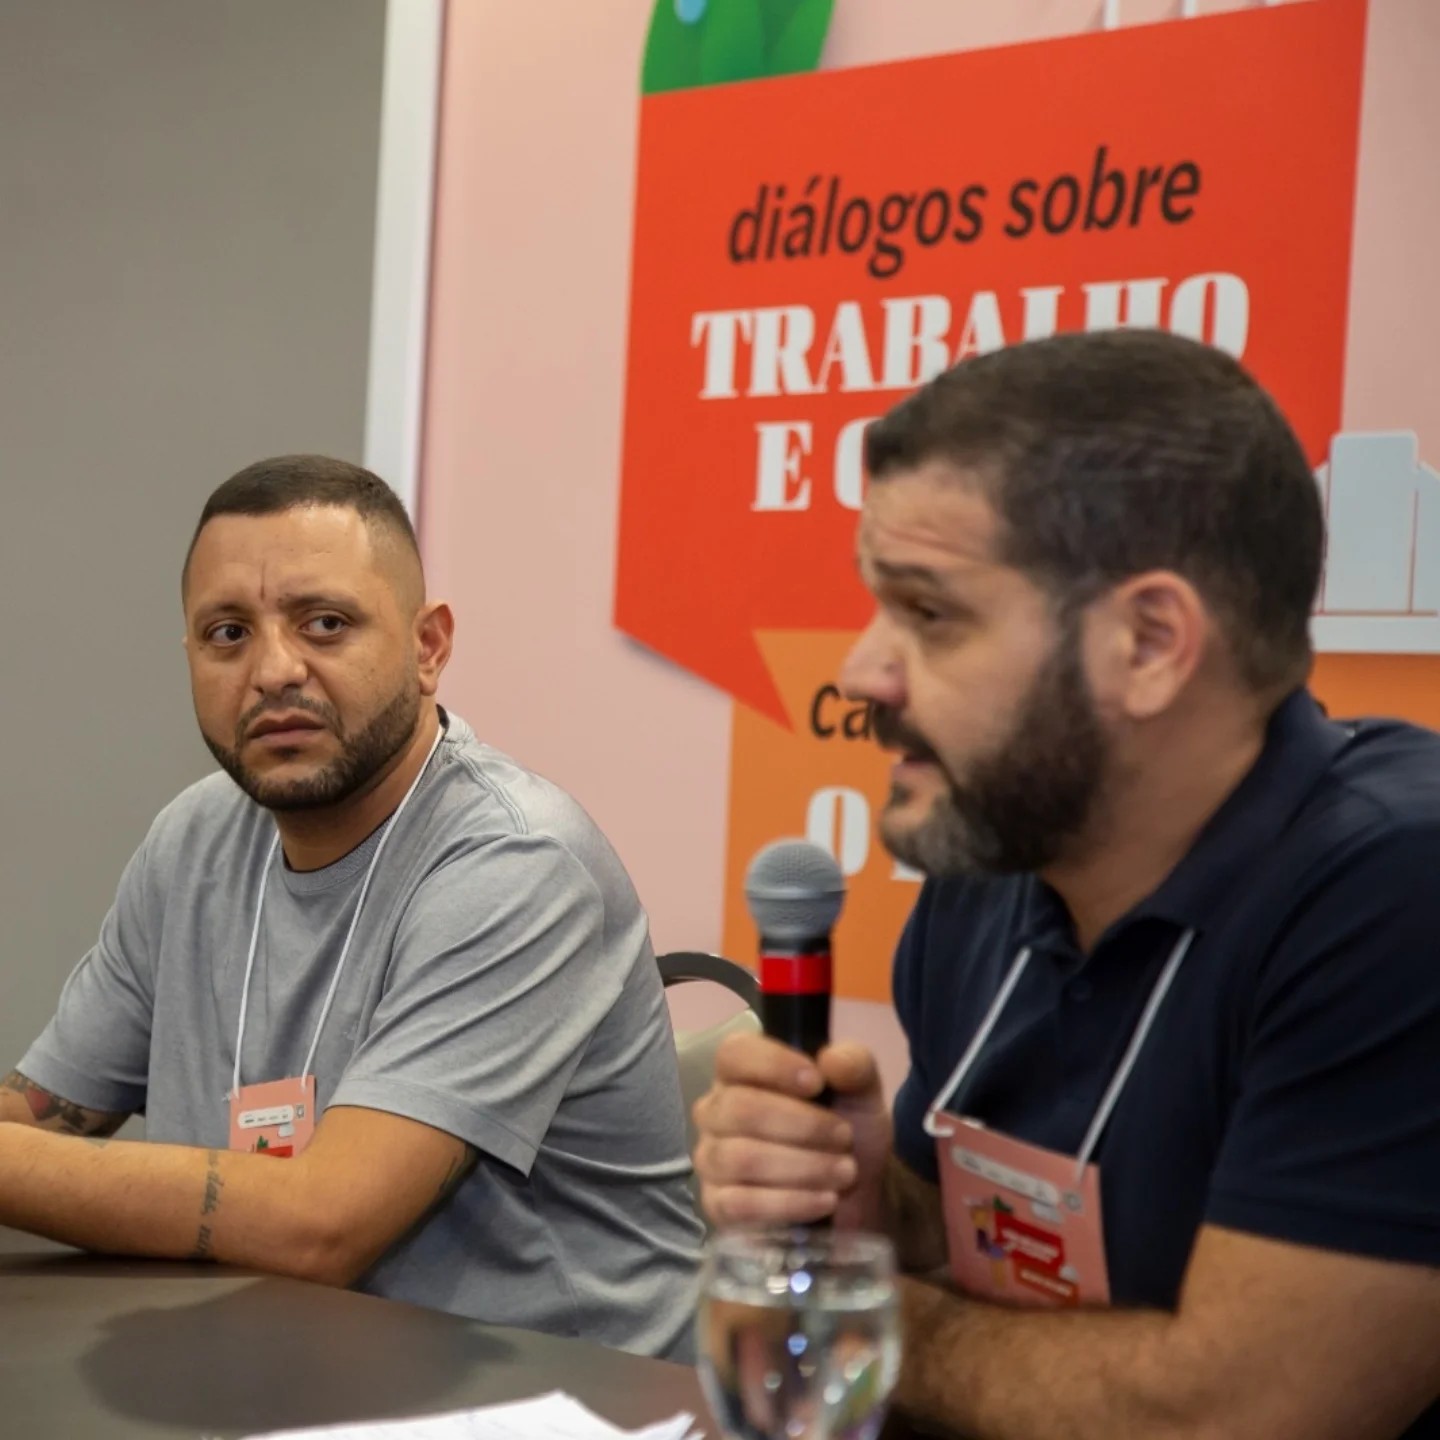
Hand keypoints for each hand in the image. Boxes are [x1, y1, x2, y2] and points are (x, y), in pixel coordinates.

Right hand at [693, 1034, 892, 1228]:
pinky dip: (790, 1203)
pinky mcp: (718, 1206)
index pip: (734, 1055)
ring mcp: (712, 1160)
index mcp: (741, 1072)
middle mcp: (716, 1112)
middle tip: (845, 1138)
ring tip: (844, 1172)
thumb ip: (854, 1065)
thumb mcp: (861, 1091)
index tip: (818, 1082)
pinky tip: (824, 1200)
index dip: (773, 1065)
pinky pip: (740, 1204)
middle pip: (739, 1109)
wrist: (857, 1194)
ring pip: (741, 1159)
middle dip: (802, 1125)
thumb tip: (832, 1060)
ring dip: (803, 1167)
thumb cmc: (845, 1131)